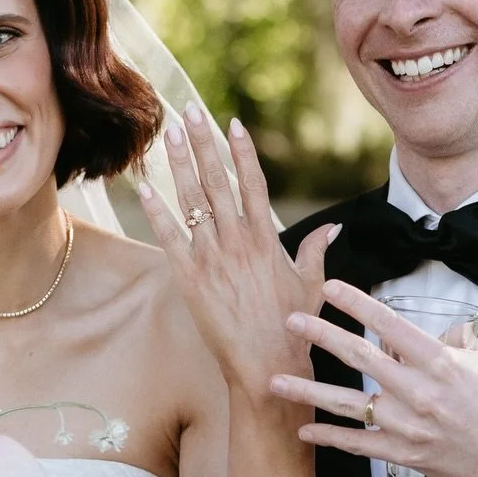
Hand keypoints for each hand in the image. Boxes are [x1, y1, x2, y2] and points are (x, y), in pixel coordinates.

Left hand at [139, 108, 339, 397]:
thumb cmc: (294, 327)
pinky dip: (157, 212)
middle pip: (217, 181)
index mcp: (267, 239)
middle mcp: (239, 241)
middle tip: (189, 112)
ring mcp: (213, 258)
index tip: (232, 124)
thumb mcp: (313, 284)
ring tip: (168, 134)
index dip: (242, 151)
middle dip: (202, 144)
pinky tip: (144, 187)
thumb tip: (333, 226)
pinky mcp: (191, 280)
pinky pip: (170, 238)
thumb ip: (317, 250)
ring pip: (192, 201)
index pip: (253, 183)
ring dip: (179, 165)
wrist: (269, 365)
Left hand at [270, 279, 477, 476]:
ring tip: (275, 380)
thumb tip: (445, 333)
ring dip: (308, 390)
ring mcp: (408, 427)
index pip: (389, 325)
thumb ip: (464, 343)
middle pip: (359, 357)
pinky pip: (359, 445)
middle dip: (321, 336)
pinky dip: (330, 439)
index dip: (356, 303)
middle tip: (291, 322)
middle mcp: (418, 393)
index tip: (331, 288)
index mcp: (441, 363)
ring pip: (347, 404)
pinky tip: (305, 431)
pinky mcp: (405, 456)